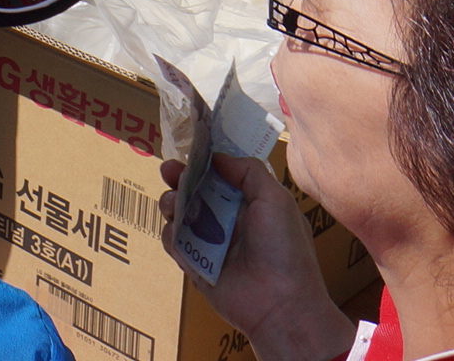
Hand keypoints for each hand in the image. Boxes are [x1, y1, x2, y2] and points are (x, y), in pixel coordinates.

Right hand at [160, 156, 350, 360]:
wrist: (280, 305)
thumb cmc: (284, 250)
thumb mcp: (276, 200)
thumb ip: (249, 172)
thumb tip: (217, 157)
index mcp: (249, 203)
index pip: (221, 174)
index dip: (204, 161)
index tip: (190, 149)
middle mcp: (228, 219)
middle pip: (194, 190)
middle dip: (179, 177)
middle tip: (169, 170)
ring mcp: (209, 241)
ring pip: (179, 213)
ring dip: (171, 202)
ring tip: (173, 203)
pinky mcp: (194, 263)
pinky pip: (173, 241)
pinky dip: (170, 233)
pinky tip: (177, 231)